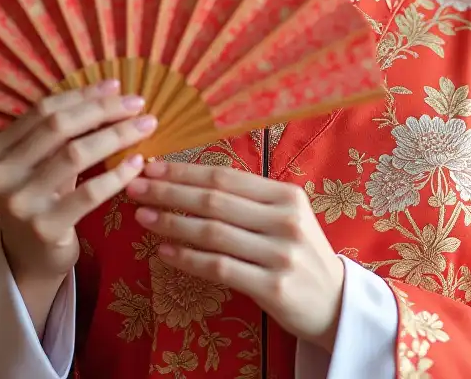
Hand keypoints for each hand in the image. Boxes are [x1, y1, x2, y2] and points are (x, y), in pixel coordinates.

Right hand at [0, 81, 155, 330]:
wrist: (30, 256)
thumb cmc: (42, 196)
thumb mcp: (41, 161)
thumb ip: (61, 129)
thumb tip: (111, 89)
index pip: (44, 110)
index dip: (83, 95)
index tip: (116, 86)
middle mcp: (1, 174)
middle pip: (59, 127)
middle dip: (103, 110)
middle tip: (137, 104)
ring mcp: (21, 202)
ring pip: (76, 154)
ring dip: (117, 135)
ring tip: (145, 126)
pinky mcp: (46, 227)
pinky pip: (90, 192)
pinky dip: (118, 173)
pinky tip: (138, 162)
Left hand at [127, 159, 345, 352]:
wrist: (334, 303)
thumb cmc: (299, 254)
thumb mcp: (284, 217)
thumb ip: (248, 200)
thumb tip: (190, 181)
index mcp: (286, 195)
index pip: (226, 177)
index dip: (185, 171)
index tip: (152, 166)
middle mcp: (284, 220)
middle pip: (215, 200)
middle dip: (170, 191)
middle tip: (135, 187)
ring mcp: (280, 253)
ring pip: (213, 232)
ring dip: (172, 222)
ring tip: (142, 217)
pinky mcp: (273, 287)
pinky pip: (220, 268)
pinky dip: (188, 258)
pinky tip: (164, 250)